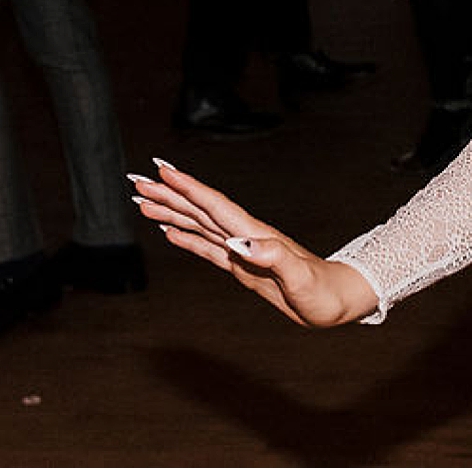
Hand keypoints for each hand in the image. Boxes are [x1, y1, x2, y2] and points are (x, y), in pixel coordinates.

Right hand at [133, 161, 379, 327]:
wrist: (336, 301)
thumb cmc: (322, 291)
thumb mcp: (299, 277)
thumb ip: (273, 258)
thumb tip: (239, 243)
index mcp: (254, 234)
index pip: (214, 205)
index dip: (188, 187)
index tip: (162, 170)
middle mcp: (245, 236)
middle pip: (200, 209)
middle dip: (168, 194)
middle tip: (136, 180)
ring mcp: (242, 250)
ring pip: (198, 225)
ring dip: (171, 212)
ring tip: (142, 202)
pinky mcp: (241, 267)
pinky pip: (207, 248)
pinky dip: (186, 238)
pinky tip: (170, 232)